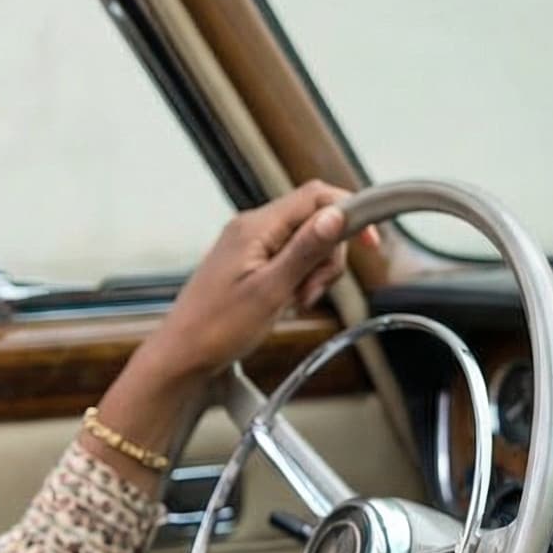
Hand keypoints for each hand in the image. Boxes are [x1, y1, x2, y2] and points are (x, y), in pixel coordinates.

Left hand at [142, 181, 370, 386]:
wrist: (183, 356)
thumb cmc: (215, 329)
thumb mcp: (271, 290)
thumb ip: (305, 250)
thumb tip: (337, 214)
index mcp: (255, 227)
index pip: (316, 196)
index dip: (349, 213)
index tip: (369, 243)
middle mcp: (252, 228)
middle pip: (315, 220)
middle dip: (327, 255)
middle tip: (312, 290)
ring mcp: (250, 245)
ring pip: (305, 243)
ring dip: (313, 272)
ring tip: (296, 301)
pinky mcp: (250, 263)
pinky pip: (289, 260)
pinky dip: (298, 280)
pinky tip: (288, 302)